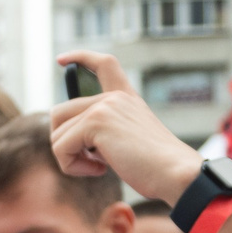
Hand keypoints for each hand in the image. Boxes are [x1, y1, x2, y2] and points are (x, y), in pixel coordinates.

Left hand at [46, 53, 203, 204]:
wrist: (175, 174)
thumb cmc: (155, 168)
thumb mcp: (125, 142)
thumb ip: (100, 133)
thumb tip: (64, 138)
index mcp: (125, 98)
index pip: (103, 64)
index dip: (79, 58)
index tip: (61, 59)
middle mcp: (113, 98)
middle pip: (59, 112)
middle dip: (63, 142)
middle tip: (90, 161)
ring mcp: (104, 106)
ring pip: (56, 133)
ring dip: (69, 158)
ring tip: (98, 167)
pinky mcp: (96, 122)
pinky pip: (60, 148)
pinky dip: (71, 166)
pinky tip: (100, 170)